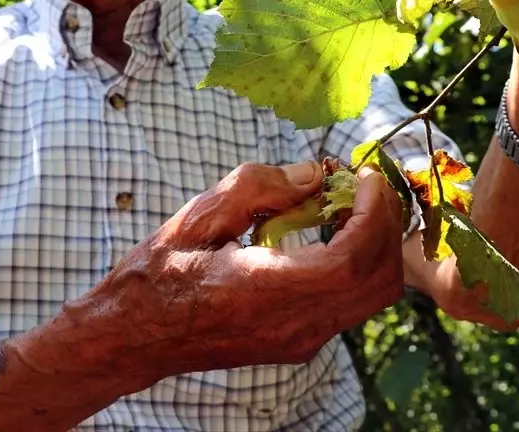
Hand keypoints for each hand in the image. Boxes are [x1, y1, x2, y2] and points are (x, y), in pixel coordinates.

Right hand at [92, 161, 403, 377]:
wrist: (133, 337)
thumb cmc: (157, 274)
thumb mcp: (195, 217)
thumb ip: (257, 189)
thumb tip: (313, 175)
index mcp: (264, 291)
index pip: (350, 260)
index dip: (371, 214)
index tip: (362, 176)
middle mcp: (293, 325)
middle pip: (377, 280)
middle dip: (385, 223)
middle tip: (364, 183)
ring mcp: (300, 341)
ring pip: (373, 296)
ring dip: (377, 244)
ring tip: (350, 203)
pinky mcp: (299, 343)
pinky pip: (353, 303)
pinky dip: (361, 262)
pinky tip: (331, 231)